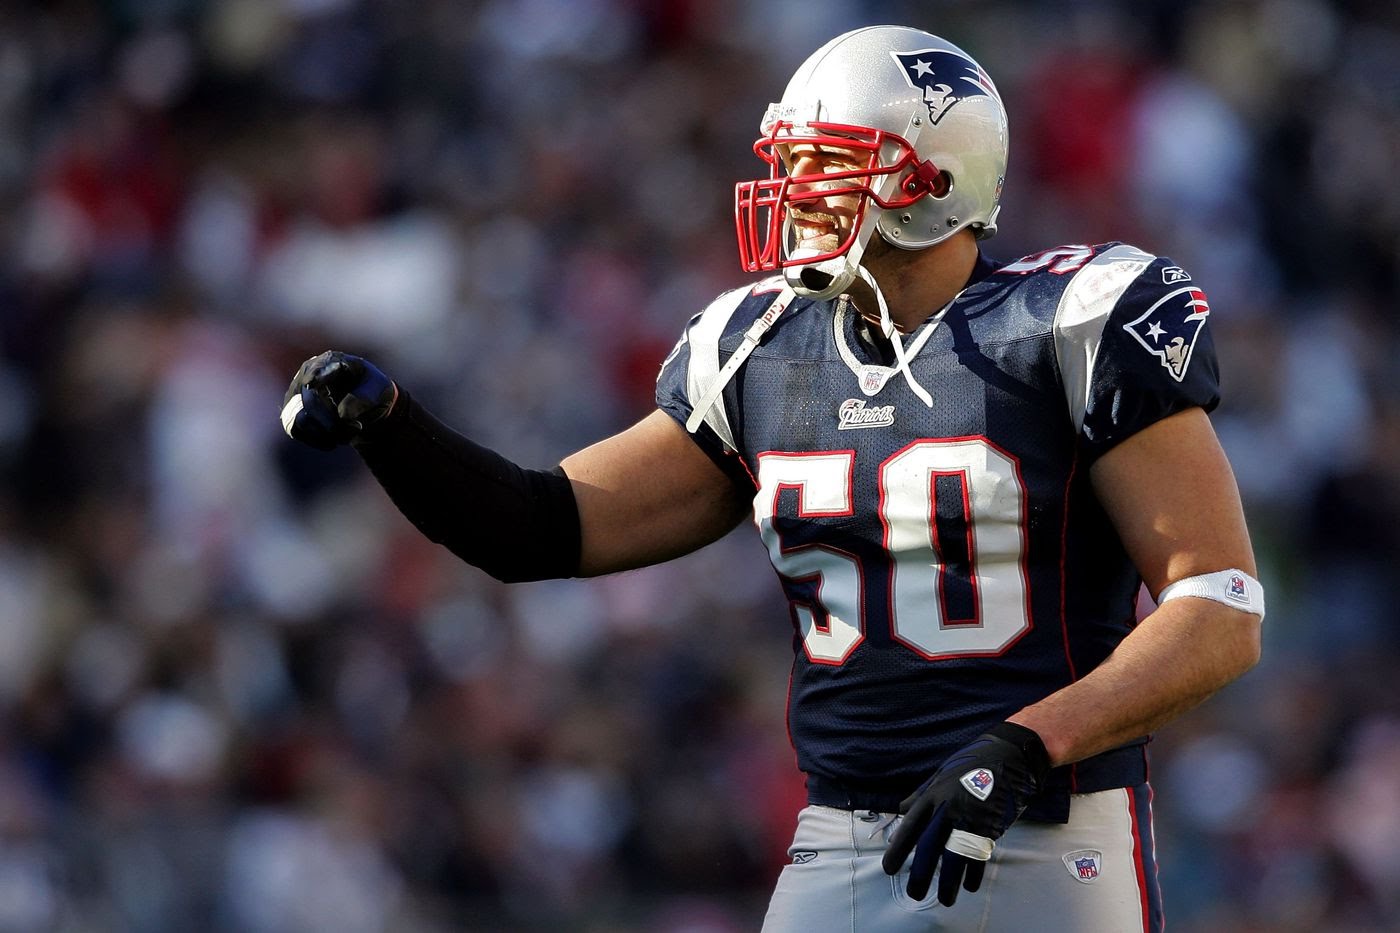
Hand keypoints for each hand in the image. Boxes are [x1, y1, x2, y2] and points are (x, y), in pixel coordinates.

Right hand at [280, 350, 396, 449]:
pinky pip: (295, 430)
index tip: (311, 383)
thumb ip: (364, 397)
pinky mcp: (292, 413)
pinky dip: (316, 440)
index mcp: (331, 362)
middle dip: (333, 422)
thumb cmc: (373, 391)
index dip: (314, 376)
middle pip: (311, 401)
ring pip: (300, 419)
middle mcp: (308, 375)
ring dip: (325, 433)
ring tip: (346, 437)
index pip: (319, 368)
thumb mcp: (379, 389)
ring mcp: (296, 394)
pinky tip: (333, 442)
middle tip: (357, 428)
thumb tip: (342, 414)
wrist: (367, 407)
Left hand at [881, 722, 1049, 905]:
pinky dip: (974, 873)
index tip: (889, 868)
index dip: (898, 850)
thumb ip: (921, 794)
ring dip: (949, 882)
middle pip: (930, 847)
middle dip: (921, 874)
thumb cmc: (972, 762)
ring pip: (955, 858)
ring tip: (945, 899)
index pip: (910, 828)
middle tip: (914, 893)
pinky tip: (969, 886)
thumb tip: (902, 809)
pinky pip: (979, 855)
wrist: (1009, 756)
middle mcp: (948, 809)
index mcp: (932, 796)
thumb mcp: (940, 774)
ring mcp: (970, 818)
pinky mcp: (990, 826)